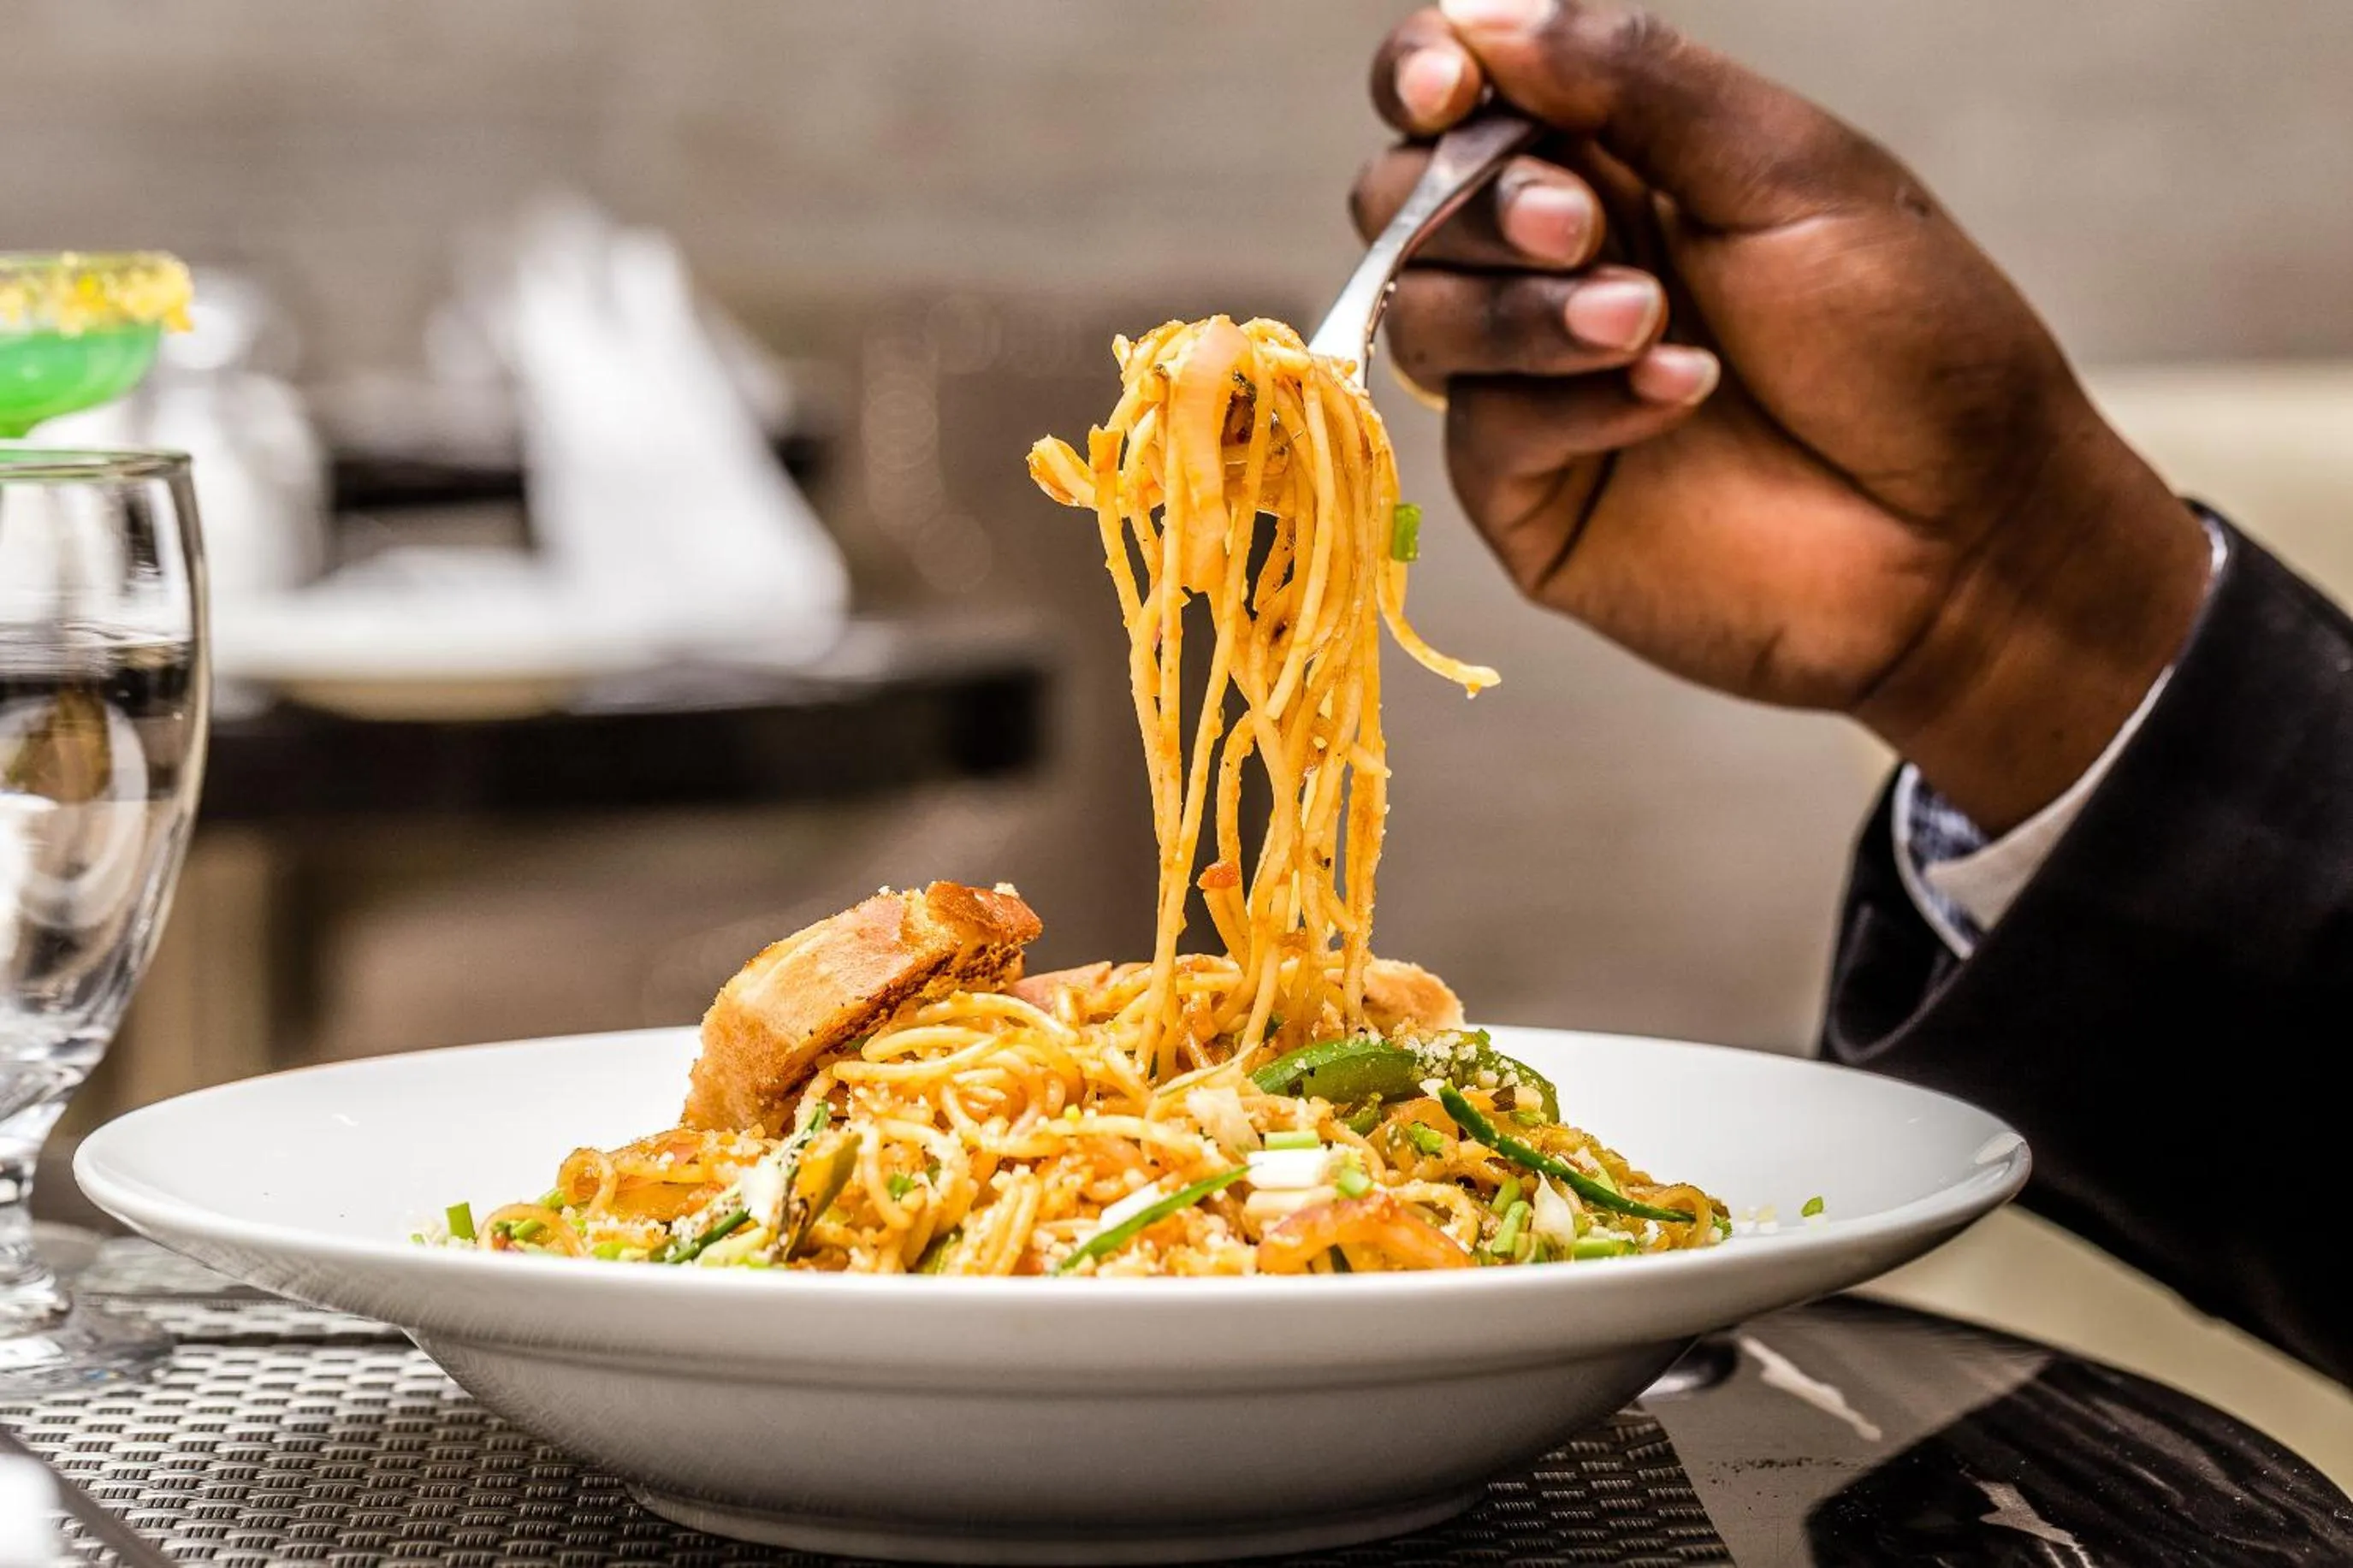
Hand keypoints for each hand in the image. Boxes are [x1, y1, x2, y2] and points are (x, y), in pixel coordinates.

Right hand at [1357, 0, 2209, 832]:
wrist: (1963, 527)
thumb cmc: (1906, 335)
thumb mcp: (1781, 169)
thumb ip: (1629, 80)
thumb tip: (1478, 16)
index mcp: (1609, 160)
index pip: (1453, 93)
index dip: (1422, 74)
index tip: (1449, 88)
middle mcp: (1551, 264)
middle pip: (1399, 200)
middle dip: (1472, 201)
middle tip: (1581, 226)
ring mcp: (1531, 385)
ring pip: (1420, 314)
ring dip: (1522, 310)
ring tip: (1647, 321)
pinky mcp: (1530, 499)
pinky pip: (1481, 431)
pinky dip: (1569, 404)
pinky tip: (1677, 395)